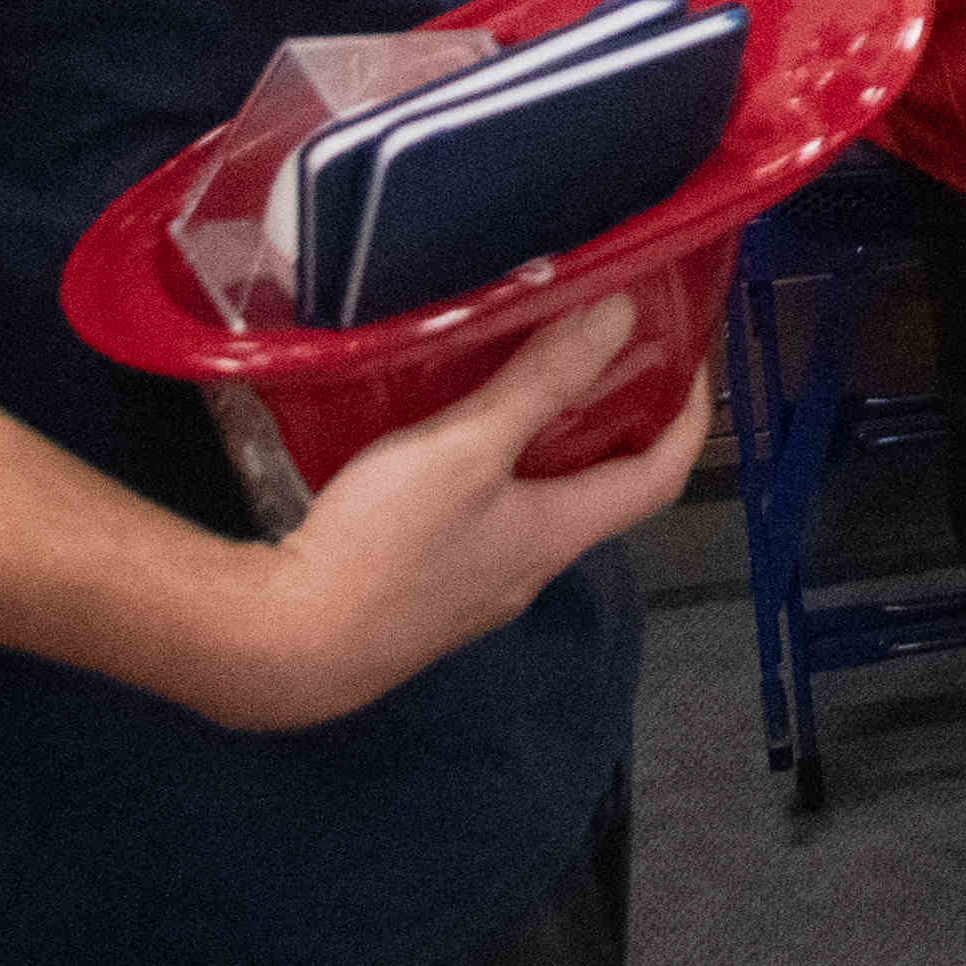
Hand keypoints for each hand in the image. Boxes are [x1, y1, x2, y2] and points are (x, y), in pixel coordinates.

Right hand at [183, 297, 704, 735]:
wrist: (278, 649)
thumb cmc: (383, 548)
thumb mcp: (467, 448)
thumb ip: (543, 381)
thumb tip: (623, 316)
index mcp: (559, 533)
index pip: (661, 473)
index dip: (688, 412)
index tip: (688, 352)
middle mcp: (530, 568)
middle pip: (599, 488)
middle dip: (611, 417)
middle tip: (598, 348)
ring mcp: (476, 588)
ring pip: (535, 504)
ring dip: (544, 443)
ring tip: (521, 376)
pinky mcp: (423, 594)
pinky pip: (482, 521)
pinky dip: (490, 471)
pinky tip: (444, 440)